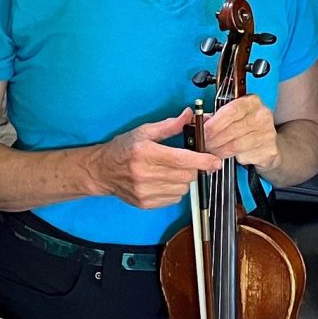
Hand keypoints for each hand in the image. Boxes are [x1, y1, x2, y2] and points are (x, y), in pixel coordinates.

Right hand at [89, 110, 221, 209]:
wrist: (102, 171)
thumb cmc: (123, 149)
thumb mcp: (144, 131)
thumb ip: (169, 125)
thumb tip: (188, 115)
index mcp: (145, 152)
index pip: (181, 160)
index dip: (202, 161)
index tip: (215, 161)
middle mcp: (144, 174)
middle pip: (186, 175)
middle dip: (193, 168)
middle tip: (189, 161)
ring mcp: (144, 191)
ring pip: (182, 188)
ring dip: (184, 179)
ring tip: (171, 170)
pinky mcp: (145, 203)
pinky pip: (174, 198)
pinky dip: (175, 189)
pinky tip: (164, 180)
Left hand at [202, 94, 279, 173]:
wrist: (268, 144)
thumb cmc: (248, 128)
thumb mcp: (234, 117)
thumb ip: (217, 117)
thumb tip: (199, 121)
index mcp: (252, 102)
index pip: (231, 110)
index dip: (215, 122)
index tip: (204, 131)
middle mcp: (262, 115)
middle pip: (232, 129)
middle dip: (214, 139)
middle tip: (204, 144)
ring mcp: (267, 133)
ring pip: (236, 144)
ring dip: (220, 150)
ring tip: (213, 152)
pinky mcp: (269, 150)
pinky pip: (243, 156)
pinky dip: (232, 158)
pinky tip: (228, 157)